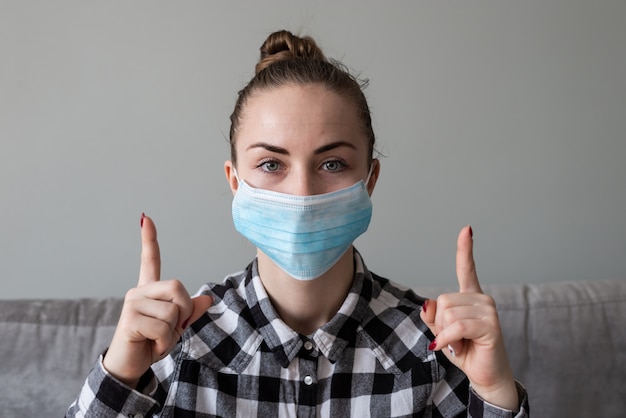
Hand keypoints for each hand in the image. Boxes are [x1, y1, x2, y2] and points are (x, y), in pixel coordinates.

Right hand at [103, 214, 212, 386]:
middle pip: (178, 288)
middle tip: (171, 329)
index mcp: (149, 291)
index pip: (150, 260)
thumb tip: (208, 298)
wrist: (130, 366)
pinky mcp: (130, 319)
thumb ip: (190, 313)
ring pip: (173, 311)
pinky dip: (164, 343)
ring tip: (157, 340)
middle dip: (184, 312)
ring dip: (172, 332)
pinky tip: (151, 346)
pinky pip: (163, 327)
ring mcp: (132, 304)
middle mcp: (138, 292)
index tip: (146, 218)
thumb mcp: (175, 327)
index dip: (149, 239)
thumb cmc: (150, 343)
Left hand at [420, 226, 518, 409]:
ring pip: (448, 313)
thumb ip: (432, 317)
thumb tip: (428, 302)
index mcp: (470, 297)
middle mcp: (482, 299)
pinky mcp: (490, 326)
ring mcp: (488, 311)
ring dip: (445, 334)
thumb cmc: (465, 351)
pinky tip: (454, 348)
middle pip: (443, 300)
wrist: (485, 375)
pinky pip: (457, 326)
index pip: (466, 268)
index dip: (465, 249)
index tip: (467, 229)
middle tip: (453, 338)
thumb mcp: (442, 332)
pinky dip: (449, 339)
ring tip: (459, 343)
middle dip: (440, 324)